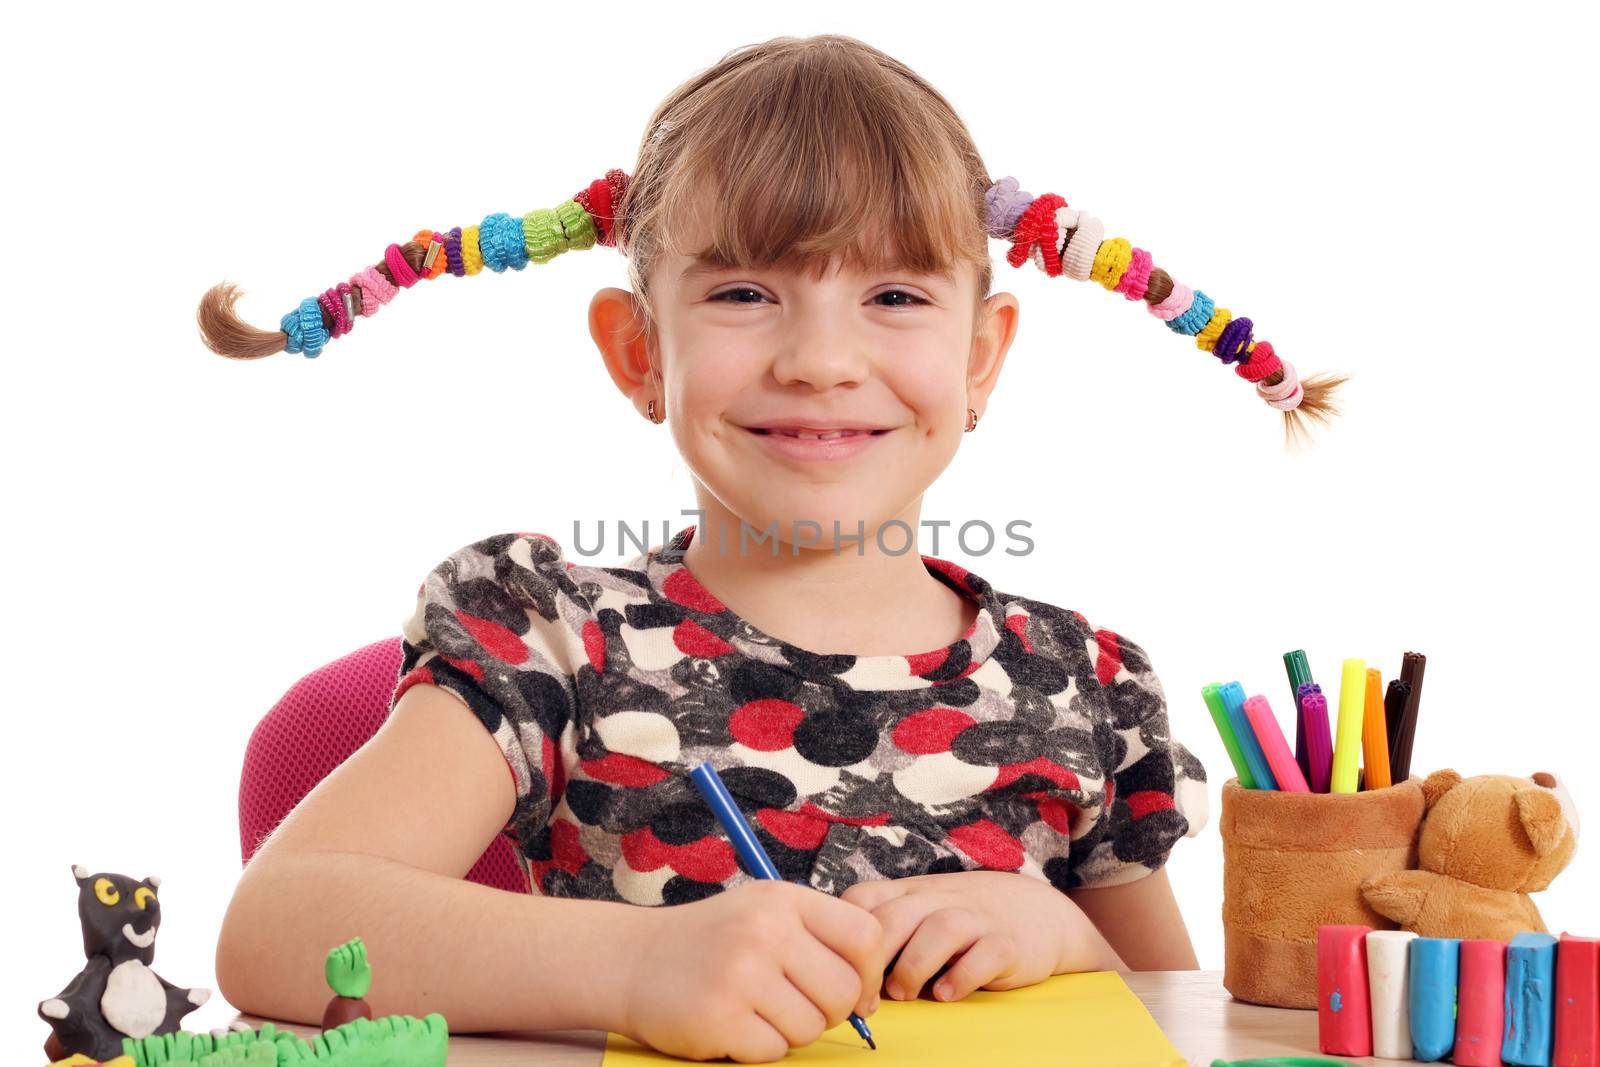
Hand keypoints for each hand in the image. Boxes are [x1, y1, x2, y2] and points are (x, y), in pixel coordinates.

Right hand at [618, 880, 883, 1062]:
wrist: (631, 960)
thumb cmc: (710, 941)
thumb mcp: (764, 913)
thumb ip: (818, 939)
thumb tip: (869, 997)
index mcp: (784, 899)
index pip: (865, 936)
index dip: (869, 973)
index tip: (853, 990)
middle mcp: (765, 930)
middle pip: (843, 991)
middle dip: (830, 1012)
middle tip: (796, 1005)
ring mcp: (740, 973)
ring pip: (810, 1028)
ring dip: (790, 1031)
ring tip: (756, 1010)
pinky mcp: (719, 1017)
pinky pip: (774, 1052)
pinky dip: (758, 1048)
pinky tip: (733, 1024)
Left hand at [840, 870, 1121, 1003]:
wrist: (1039, 912)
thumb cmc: (966, 920)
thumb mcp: (923, 911)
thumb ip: (887, 931)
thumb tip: (839, 973)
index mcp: (912, 892)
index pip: (864, 898)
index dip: (846, 938)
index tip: (842, 976)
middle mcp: (941, 898)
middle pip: (895, 916)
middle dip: (873, 961)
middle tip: (867, 1000)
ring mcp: (977, 917)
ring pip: (939, 929)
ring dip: (914, 966)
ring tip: (905, 993)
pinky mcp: (1008, 942)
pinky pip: (986, 953)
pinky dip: (963, 976)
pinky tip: (947, 994)